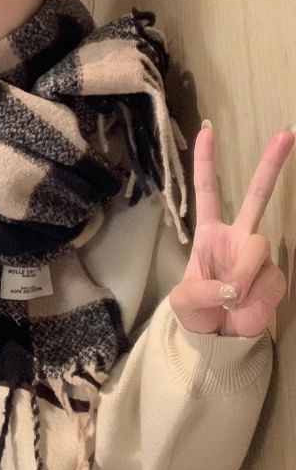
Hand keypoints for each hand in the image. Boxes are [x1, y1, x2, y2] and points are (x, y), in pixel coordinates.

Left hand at [170, 125, 293, 336]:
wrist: (218, 339)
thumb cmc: (196, 311)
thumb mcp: (183, 301)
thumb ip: (200, 291)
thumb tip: (230, 287)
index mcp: (210, 232)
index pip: (207, 191)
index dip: (207, 161)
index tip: (208, 130)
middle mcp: (237, 236)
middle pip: (257, 195)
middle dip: (272, 165)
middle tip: (286, 133)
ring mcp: (258, 256)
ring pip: (258, 248)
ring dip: (242, 277)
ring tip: (230, 300)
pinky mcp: (275, 278)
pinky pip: (269, 280)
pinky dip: (254, 299)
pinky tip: (243, 308)